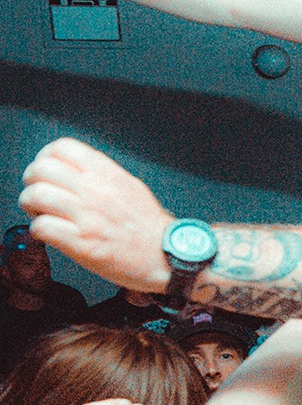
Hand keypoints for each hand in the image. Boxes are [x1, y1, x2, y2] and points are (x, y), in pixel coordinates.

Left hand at [19, 138, 176, 291]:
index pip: (60, 148)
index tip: (47, 173)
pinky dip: (39, 231)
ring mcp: (87, 216)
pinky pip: (41, 227)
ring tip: (42, 215)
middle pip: (40, 169)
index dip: (45, 158)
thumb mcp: (129, 186)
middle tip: (40, 196)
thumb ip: (101, 175)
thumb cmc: (148, 226)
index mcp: (106, 173)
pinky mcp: (81, 242)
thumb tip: (72, 170)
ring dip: (31, 206)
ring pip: (34, 195)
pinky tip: (51, 234)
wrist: (167, 256)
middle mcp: (94, 190)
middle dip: (32, 182)